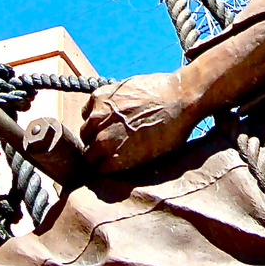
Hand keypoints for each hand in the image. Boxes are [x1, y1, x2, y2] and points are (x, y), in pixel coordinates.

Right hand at [79, 72, 198, 172]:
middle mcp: (103, 140)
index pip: (95, 169)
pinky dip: (93, 113)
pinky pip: (86, 111)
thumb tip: (116, 163)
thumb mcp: (151, 157)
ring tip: (108, 127)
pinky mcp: (100, 97)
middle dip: (96, 150)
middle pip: (87, 152)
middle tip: (109, 143)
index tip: (108, 160)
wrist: (179, 98)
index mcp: (115, 160)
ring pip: (84, 132)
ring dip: (93, 132)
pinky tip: (107, 112)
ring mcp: (99, 117)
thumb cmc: (172, 130)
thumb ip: (128, 162)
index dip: (103, 164)